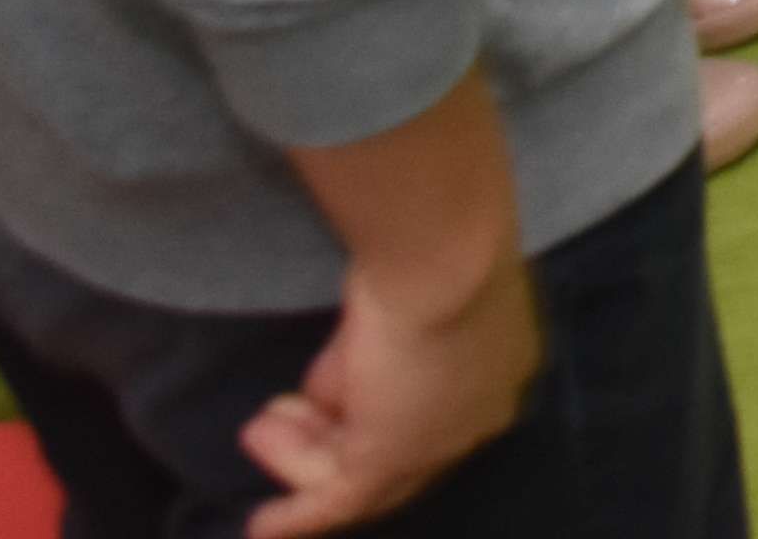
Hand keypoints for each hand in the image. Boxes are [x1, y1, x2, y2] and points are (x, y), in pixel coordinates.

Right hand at [239, 242, 539, 535]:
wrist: (443, 251)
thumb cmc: (427, 248)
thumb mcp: (399, 301)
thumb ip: (370, 349)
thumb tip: (335, 387)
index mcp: (498, 363)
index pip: (429, 406)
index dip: (371, 406)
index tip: (322, 399)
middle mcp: (481, 412)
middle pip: (397, 446)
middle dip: (329, 436)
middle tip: (275, 417)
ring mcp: (443, 442)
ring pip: (362, 472)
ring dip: (301, 458)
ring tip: (258, 429)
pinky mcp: (394, 457)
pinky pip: (340, 500)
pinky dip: (298, 517)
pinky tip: (261, 526)